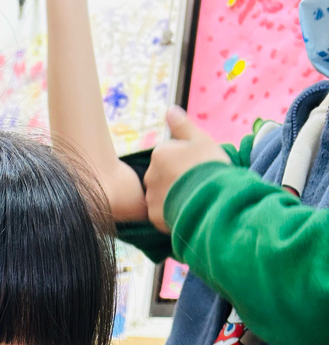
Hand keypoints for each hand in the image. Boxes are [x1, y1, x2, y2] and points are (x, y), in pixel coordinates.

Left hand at [145, 107, 229, 232]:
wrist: (213, 199)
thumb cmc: (209, 166)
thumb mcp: (200, 139)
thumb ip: (182, 125)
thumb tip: (169, 110)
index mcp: (159, 153)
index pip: (169, 156)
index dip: (185, 161)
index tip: (198, 166)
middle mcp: (150, 175)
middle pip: (163, 176)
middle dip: (176, 179)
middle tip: (197, 184)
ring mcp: (151, 197)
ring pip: (162, 195)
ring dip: (173, 197)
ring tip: (193, 199)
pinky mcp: (154, 217)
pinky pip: (162, 214)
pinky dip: (172, 213)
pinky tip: (187, 210)